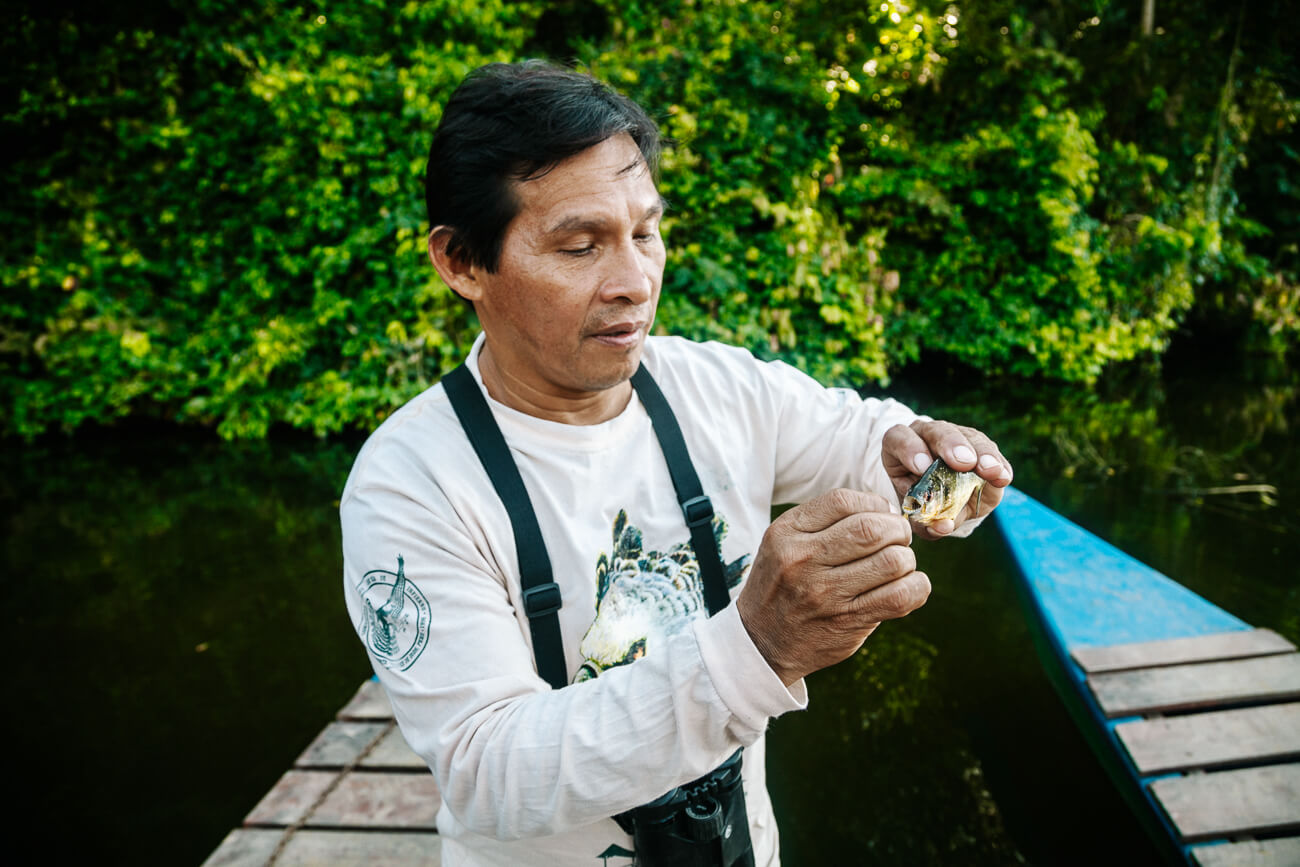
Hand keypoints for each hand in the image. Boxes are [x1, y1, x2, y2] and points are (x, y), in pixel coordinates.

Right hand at [736, 489, 930, 685]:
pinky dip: (917, 586)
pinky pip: (900, 597)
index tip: (882, 514)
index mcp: (786, 533)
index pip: (843, 501)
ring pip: (892, 561)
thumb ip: (825, 522)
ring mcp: (825, 593)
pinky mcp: (847, 621)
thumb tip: (886, 510)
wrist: (761, 641)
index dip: (874, 503)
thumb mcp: (784, 543)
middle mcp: (803, 560)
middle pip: (872, 529)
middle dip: (897, 529)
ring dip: (907, 559)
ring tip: (899, 564)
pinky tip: (909, 585)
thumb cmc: (783, 584)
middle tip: (898, 539)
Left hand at [882, 419, 1012, 539]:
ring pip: (967, 436)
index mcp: (899, 446)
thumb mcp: (916, 512)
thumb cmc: (917, 502)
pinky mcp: (977, 443)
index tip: (922, 468)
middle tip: (963, 463)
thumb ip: (927, 521)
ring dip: (981, 454)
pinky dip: (998, 464)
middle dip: (951, 446)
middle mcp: (925, 434)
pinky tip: (1003, 477)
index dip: (910, 450)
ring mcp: (953, 434)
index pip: (900, 439)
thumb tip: (943, 526)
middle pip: (937, 431)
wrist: (936, 497)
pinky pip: (989, 450)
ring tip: (991, 471)